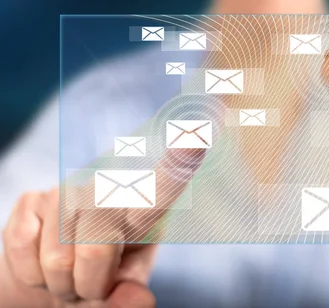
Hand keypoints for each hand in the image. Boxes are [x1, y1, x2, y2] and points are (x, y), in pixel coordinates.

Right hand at [2, 149, 205, 306]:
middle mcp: (106, 191)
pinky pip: (23, 250)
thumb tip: (139, 299)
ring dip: (61, 284)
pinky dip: (32, 275)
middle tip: (89, 288)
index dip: (180, 162)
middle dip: (89, 286)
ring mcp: (67, 191)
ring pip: (58, 260)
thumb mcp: (123, 289)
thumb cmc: (97, 279)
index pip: (163, 188)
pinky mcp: (31, 199)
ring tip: (68, 278)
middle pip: (96, 250)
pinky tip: (42, 266)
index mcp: (142, 212)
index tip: (198, 134)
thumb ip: (131, 296)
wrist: (46, 281)